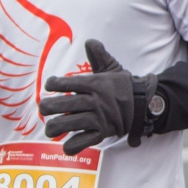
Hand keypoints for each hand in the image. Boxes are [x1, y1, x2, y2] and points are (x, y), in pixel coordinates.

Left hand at [39, 40, 146, 154]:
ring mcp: (98, 118)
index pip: (67, 82)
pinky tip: (66, 144)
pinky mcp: (102, 133)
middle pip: (64, 104)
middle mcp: (95, 101)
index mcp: (96, 84)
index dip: (54, 84)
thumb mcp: (113, 68)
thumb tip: (90, 41)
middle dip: (49, 107)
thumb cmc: (123, 87)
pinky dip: (72, 146)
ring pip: (69, 124)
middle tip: (44, 109)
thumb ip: (99, 56)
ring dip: (55, 127)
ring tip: (51, 128)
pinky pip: (83, 142)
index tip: (50, 85)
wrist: (144, 105)